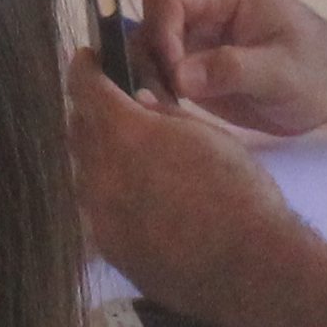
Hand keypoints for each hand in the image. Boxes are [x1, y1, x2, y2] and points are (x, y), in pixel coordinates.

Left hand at [70, 55, 299, 314]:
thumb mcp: (205, 135)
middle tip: (111, 104)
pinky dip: (106, 193)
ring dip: (97, 155)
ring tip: (127, 154)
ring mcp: (98, 215)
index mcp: (124, 134)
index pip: (85, 88)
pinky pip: (94, 209)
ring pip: (83, 171)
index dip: (84, 69)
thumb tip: (138, 102)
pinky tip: (134, 197)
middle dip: (91, 111)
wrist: (247, 267)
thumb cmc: (239, 192)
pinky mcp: (107, 248)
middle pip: (78, 129)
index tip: (87, 59)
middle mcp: (98, 172)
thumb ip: (163, 115)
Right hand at [136, 0, 326, 136]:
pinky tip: (169, 112)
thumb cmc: (317, 70)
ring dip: (148, 76)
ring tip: (165, 108)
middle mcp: (202, 5)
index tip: (175, 78)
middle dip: (149, 57)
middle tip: (163, 97)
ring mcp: (195, 33)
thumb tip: (180, 76)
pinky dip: (155, 89)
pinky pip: (158, 70)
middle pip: (149, 20)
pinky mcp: (193, 62)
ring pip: (147, 46)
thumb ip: (234, 69)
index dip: (162, 35)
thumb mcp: (282, 72)